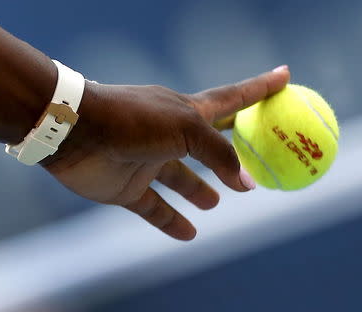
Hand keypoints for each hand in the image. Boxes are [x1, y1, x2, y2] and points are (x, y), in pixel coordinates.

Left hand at [41, 66, 289, 239]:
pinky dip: (170, 221)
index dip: (261, 88)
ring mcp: (148, 162)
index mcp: (187, 112)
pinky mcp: (127, 187)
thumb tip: (249, 183)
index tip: (284, 76)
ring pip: (180, 179)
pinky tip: (189, 233)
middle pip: (209, 145)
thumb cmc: (134, 119)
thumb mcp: (186, 128)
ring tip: (214, 202)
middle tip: (250, 163)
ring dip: (198, 191)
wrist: (76, 132)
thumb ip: (220, 154)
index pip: (234, 99)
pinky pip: (154, 209)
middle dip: (230, 152)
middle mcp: (170, 136)